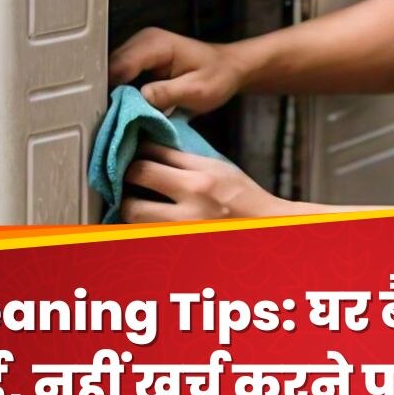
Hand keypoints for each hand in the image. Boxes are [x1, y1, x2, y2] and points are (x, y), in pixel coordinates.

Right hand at [109, 27, 246, 114]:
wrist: (229, 68)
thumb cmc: (218, 77)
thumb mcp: (197, 90)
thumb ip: (167, 94)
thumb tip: (139, 99)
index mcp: (155, 44)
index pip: (120, 66)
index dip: (112, 91)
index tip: (111, 116)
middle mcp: (142, 42)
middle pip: (110, 70)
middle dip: (109, 96)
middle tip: (111, 123)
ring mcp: (138, 50)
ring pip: (112, 75)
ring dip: (113, 97)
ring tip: (116, 120)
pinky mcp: (138, 61)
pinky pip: (120, 79)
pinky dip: (120, 95)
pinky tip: (124, 112)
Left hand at [120, 144, 293, 222]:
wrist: (266, 230)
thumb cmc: (244, 198)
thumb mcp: (220, 169)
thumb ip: (187, 161)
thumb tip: (151, 150)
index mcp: (205, 174)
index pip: (157, 151)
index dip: (138, 148)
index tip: (133, 149)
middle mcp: (194, 198)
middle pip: (138, 174)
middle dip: (127, 173)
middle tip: (127, 175)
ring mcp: (184, 226)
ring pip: (133, 211)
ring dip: (129, 203)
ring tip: (133, 200)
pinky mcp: (178, 246)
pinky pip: (144, 233)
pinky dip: (140, 226)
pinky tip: (143, 221)